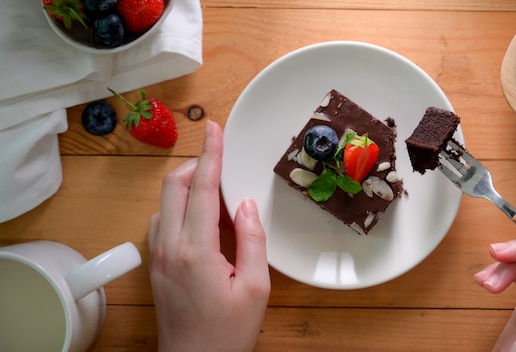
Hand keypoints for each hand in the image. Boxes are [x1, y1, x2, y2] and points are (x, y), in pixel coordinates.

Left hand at [148, 121, 270, 351]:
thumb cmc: (228, 332)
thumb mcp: (255, 288)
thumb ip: (251, 240)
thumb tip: (244, 205)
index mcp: (196, 250)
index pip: (200, 189)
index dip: (210, 155)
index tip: (213, 129)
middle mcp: (169, 247)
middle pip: (171, 186)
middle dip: (194, 164)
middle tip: (219, 160)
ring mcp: (158, 256)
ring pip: (163, 202)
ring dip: (186, 187)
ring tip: (216, 195)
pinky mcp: (155, 266)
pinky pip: (161, 222)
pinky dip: (179, 208)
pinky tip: (200, 220)